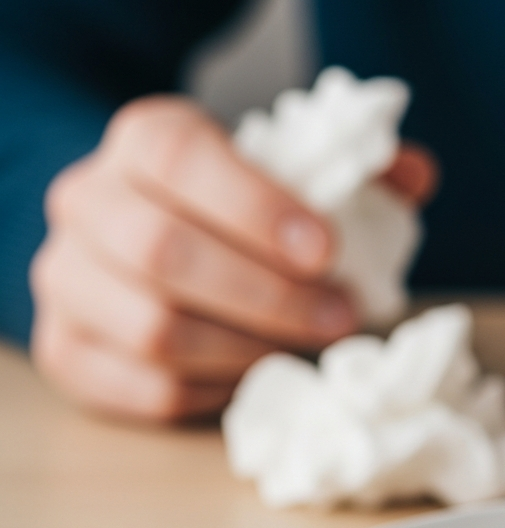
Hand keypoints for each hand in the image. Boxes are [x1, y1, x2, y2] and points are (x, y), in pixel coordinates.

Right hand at [29, 95, 437, 422]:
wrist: (149, 224)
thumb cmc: (238, 198)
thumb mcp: (295, 165)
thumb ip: (357, 167)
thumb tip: (415, 175)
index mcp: (144, 138)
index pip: (182, 159)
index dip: (258, 208)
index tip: (328, 250)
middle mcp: (88, 201)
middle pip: (162, 251)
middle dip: (269, 295)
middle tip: (342, 317)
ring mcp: (67, 279)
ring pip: (152, 328)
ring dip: (248, 348)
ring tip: (308, 348)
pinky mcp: (66, 348)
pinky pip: (142, 387)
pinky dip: (213, 390)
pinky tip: (260, 373)